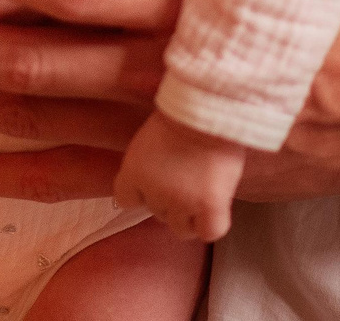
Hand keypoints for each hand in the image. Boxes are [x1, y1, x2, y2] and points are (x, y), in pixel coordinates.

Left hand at [113, 112, 244, 242]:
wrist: (208, 109)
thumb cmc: (181, 112)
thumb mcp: (150, 135)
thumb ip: (149, 162)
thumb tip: (160, 175)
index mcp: (133, 172)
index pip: (125, 199)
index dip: (141, 193)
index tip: (155, 183)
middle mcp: (154, 192)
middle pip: (157, 212)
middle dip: (169, 201)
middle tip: (186, 180)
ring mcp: (183, 202)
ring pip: (181, 229)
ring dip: (189, 216)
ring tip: (201, 196)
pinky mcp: (210, 207)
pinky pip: (209, 232)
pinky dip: (211, 226)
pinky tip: (214, 211)